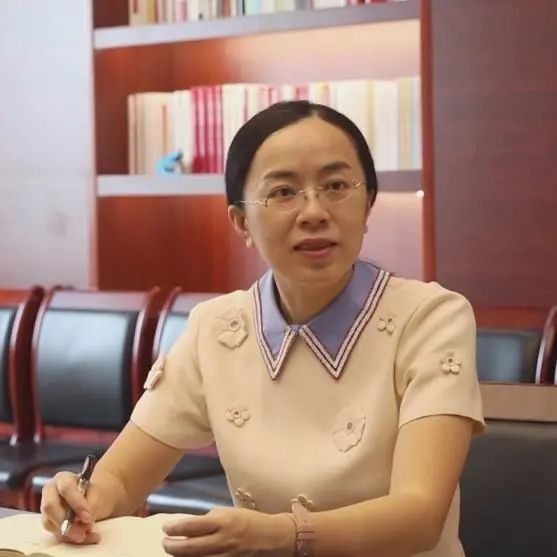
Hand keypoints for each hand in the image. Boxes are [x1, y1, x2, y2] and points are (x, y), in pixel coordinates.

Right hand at [40, 471, 100, 544]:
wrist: (88, 498)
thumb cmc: (91, 493)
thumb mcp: (96, 493)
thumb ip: (92, 504)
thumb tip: (85, 522)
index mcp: (63, 478)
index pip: (66, 489)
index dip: (76, 504)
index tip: (88, 517)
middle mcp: (50, 491)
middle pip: (50, 507)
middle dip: (66, 522)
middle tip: (83, 532)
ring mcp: (46, 507)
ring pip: (49, 523)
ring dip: (67, 533)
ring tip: (85, 536)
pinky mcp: (47, 521)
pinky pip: (53, 532)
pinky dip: (68, 538)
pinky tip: (82, 537)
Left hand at [162, 507, 294, 555]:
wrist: (270, 535)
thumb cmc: (247, 520)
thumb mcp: (228, 513)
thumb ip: (209, 519)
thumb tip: (189, 525)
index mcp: (223, 522)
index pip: (192, 526)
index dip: (175, 528)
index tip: (166, 528)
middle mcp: (223, 540)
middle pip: (190, 548)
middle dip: (173, 547)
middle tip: (165, 542)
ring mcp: (226, 556)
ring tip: (174, 552)